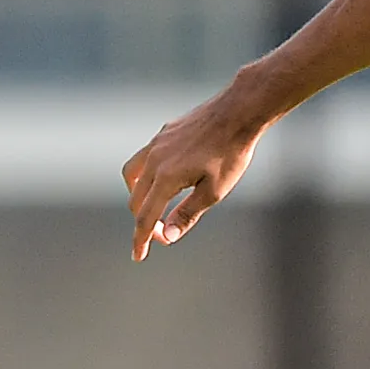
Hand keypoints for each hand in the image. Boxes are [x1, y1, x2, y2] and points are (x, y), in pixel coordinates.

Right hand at [122, 98, 268, 260]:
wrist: (237, 112)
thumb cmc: (231, 154)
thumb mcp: (214, 191)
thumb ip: (188, 213)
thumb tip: (168, 236)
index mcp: (165, 178)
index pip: (146, 217)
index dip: (141, 239)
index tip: (138, 256)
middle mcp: (154, 160)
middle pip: (135, 199)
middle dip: (144, 221)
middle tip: (163, 235)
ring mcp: (156, 143)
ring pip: (132, 175)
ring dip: (137, 196)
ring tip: (152, 208)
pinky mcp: (163, 133)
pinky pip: (143, 158)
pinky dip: (145, 175)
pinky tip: (163, 178)